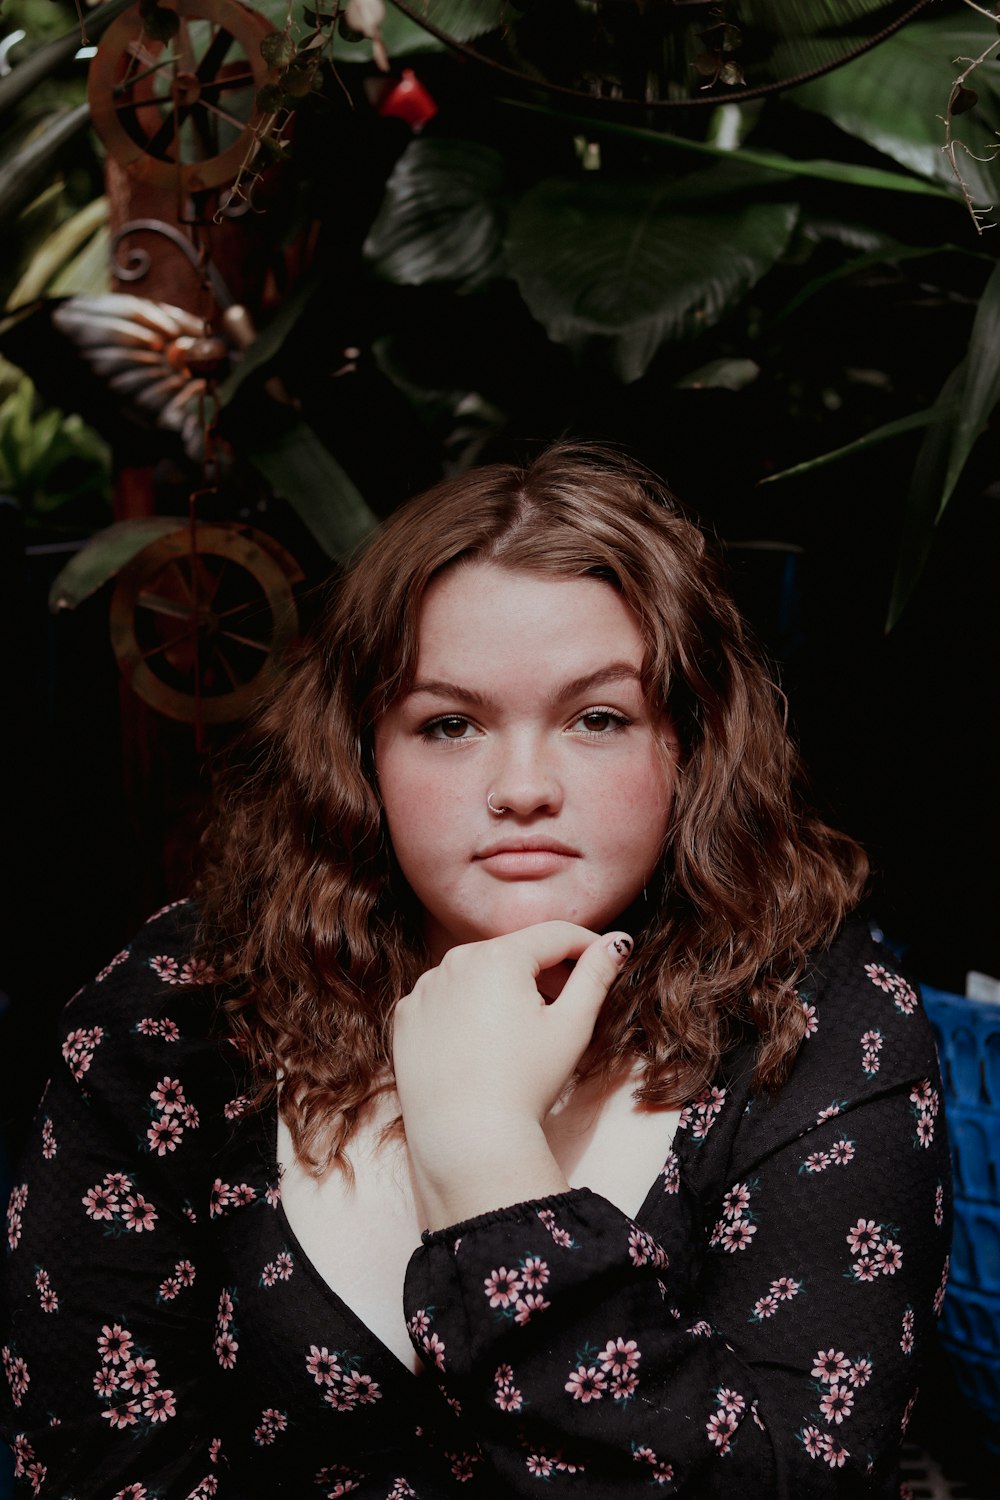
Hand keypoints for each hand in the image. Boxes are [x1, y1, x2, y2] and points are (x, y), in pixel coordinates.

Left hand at [393, 921, 631, 1228]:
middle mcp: (454, 960)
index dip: (586, 944)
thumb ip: (596, 975)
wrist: (466, 1138)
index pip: (554, 935)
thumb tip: (617, 942)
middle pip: (513, 953)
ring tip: (521, 1031)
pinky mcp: (405, 1016)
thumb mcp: (572, 1025)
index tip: (604, 958)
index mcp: (498, 956)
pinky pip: (444, 999)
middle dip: (543, 971)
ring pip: (476, 974)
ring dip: (502, 989)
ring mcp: (424, 988)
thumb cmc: (526, 1082)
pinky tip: (481, 1044)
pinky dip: (465, 1009)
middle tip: (566, 1003)